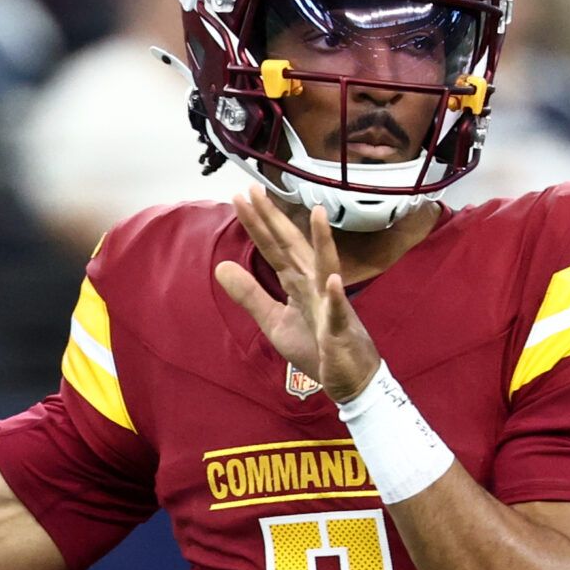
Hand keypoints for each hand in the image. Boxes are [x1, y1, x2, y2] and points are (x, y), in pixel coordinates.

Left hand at [214, 185, 381, 402]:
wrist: (348, 379)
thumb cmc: (316, 346)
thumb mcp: (274, 320)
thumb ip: (250, 294)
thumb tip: (220, 267)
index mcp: (297, 282)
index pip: (273, 248)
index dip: (257, 224)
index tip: (241, 197)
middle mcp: (314, 284)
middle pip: (293, 247)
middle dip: (276, 219)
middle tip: (256, 190)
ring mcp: (329, 303)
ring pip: (324, 267)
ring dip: (322, 241)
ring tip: (317, 213)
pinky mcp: (339, 329)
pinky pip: (337, 311)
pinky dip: (335, 296)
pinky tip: (331, 280)